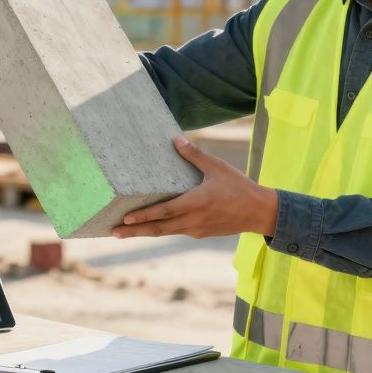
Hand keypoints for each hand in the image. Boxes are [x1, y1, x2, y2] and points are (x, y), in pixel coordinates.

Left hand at [112, 136, 278, 239]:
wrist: (259, 212)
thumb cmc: (239, 187)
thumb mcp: (217, 167)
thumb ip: (195, 155)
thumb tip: (176, 139)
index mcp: (195, 204)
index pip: (163, 212)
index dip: (142, 217)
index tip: (124, 220)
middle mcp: (193, 220)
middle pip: (158, 229)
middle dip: (134, 232)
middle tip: (112, 232)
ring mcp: (196, 230)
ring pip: (166, 232)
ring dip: (145, 233)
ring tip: (125, 233)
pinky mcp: (201, 233)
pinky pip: (176, 231)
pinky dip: (161, 230)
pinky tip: (152, 227)